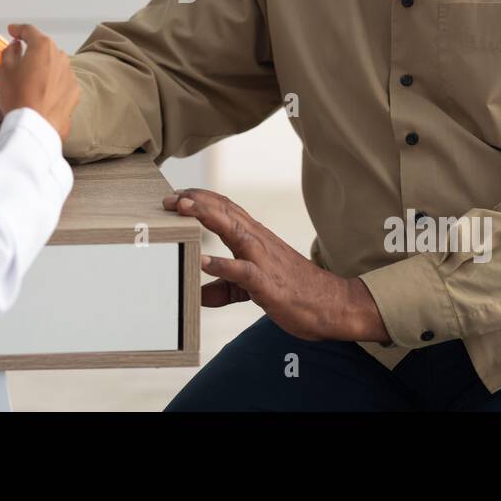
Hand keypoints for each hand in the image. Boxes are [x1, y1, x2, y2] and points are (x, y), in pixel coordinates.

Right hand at [0, 23, 79, 140]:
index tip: (13, 31)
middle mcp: (60, 57)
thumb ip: (10, 52)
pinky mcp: (74, 91)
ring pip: (53, 66)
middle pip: (43, 49)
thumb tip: (15, 48)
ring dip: (42, 71)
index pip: (29, 30)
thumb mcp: (5, 70)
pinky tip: (40, 97)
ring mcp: (69, 74)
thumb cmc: (20, 99)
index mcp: (42, 46)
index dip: (18, 30)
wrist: (35, 126)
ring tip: (28, 87)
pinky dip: (52, 86)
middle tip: (18, 65)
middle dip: (31, 54)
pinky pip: (61, 82)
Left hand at [162, 188, 391, 343]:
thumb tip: (199, 295)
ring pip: (233, 230)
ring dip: (206, 216)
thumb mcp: (252, 289)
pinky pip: (244, 271)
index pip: (225, 209)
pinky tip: (205, 262)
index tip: (176, 195)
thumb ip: (226, 288)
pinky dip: (224, 265)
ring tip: (182, 209)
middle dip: (195, 201)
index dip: (200, 199)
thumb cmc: (295, 292)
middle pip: (224, 211)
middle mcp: (258, 241)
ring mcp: (264, 260)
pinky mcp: (268, 283)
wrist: (333, 306)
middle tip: (168, 198)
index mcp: (255, 238)